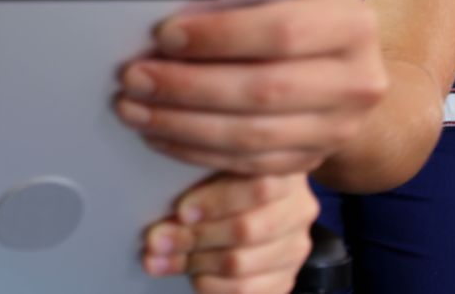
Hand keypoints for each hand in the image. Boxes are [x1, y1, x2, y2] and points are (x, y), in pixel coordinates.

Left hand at [117, 0, 385, 173]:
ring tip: (133, 108)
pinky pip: (247, 164)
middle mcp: (357, 80)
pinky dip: (196, 151)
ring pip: (251, 135)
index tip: (164, 34)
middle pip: (262, 91)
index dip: (219, 36)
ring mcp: (337, 128)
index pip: (282, 31)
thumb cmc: (300, 19)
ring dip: (182, 124)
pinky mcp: (310, 162)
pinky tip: (158, 134)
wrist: (342, 77)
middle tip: (132, 76)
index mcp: (351, 23)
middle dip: (186, 86)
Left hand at [142, 173, 317, 293]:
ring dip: (194, 263)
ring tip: (166, 258)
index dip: (216, 201)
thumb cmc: (224, 185)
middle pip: (245, 230)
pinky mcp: (285, 278)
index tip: (182, 211)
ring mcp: (294, 247)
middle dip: (192, 238)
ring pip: (240, 264)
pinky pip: (245, 291)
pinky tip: (193, 275)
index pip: (260, 187)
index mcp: (282, 172)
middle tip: (157, 240)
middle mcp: (297, 210)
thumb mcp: (213, 173)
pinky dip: (210, 286)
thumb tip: (158, 237)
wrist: (254, 207)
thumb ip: (190, 190)